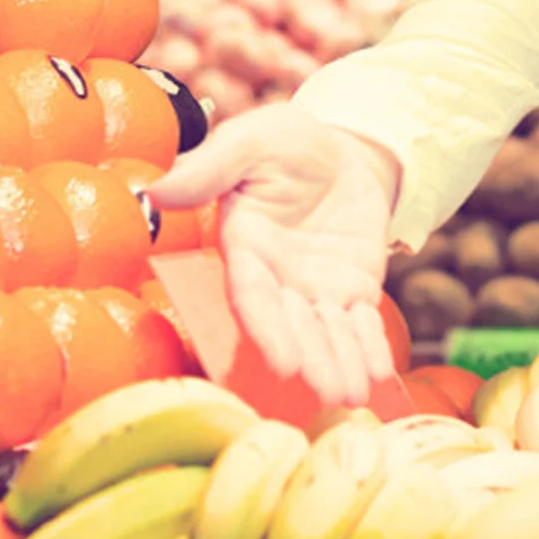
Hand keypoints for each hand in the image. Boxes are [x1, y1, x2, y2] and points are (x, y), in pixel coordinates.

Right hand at [146, 104, 399, 408]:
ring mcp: (318, 289)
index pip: (253, 297)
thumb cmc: (288, 142)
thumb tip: (157, 190)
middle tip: (330, 394)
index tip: (285, 363)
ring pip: (329, 335)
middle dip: (313, 361)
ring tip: (353, 398)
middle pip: (294, 327)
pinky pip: (363, 326)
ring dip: (341, 365)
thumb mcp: (251, 141)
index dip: (268, 331)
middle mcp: (279, 279)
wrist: (343, 150)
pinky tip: (381, 374)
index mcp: (246, 248)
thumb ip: (210, 167)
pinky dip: (371, 348)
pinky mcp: (354, 291)